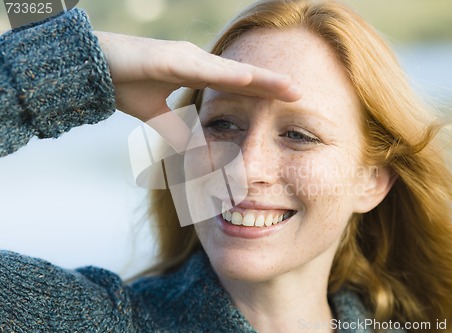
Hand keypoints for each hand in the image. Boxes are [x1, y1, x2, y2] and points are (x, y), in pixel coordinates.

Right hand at [94, 32, 300, 121]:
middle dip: (274, 85)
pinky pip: (206, 69)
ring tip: (291, 88)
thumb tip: (195, 151)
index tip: (289, 103)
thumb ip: (178, 130)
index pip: (239, 86)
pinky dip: (230, 76)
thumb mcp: (159, 115)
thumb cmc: (125, 84)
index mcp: (197, 74)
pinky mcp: (171, 59)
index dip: (264, 93)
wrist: (92, 70)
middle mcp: (198, 62)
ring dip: (263, 79)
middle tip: (303, 94)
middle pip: (244, 76)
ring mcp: (187, 58)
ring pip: (233, 70)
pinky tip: (253, 80)